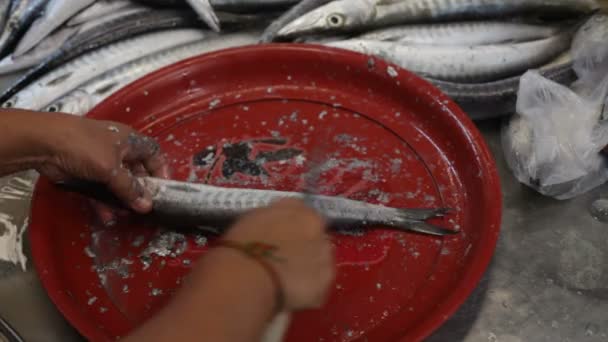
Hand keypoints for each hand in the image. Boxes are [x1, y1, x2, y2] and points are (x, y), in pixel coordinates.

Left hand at [36, 113, 168, 223]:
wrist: (44, 143)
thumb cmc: (84, 147)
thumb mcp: (111, 168)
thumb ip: (130, 188)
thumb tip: (147, 206)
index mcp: (129, 140)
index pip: (153, 153)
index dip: (161, 169)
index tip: (163, 188)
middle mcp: (118, 150)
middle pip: (136, 171)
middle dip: (140, 190)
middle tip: (144, 207)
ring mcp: (101, 162)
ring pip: (118, 184)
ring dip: (122, 199)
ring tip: (126, 215)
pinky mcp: (86, 173)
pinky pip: (101, 190)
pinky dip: (104, 202)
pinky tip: (107, 216)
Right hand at [224, 198, 334, 310]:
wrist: (246, 277)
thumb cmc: (240, 246)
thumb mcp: (251, 221)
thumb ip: (270, 220)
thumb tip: (274, 229)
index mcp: (296, 209)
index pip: (301, 211)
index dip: (292, 226)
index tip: (282, 238)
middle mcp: (315, 226)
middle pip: (316, 235)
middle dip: (305, 245)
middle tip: (286, 261)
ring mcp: (324, 253)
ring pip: (321, 259)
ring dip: (310, 267)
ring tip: (289, 282)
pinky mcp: (326, 279)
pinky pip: (321, 284)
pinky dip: (310, 290)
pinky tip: (293, 296)